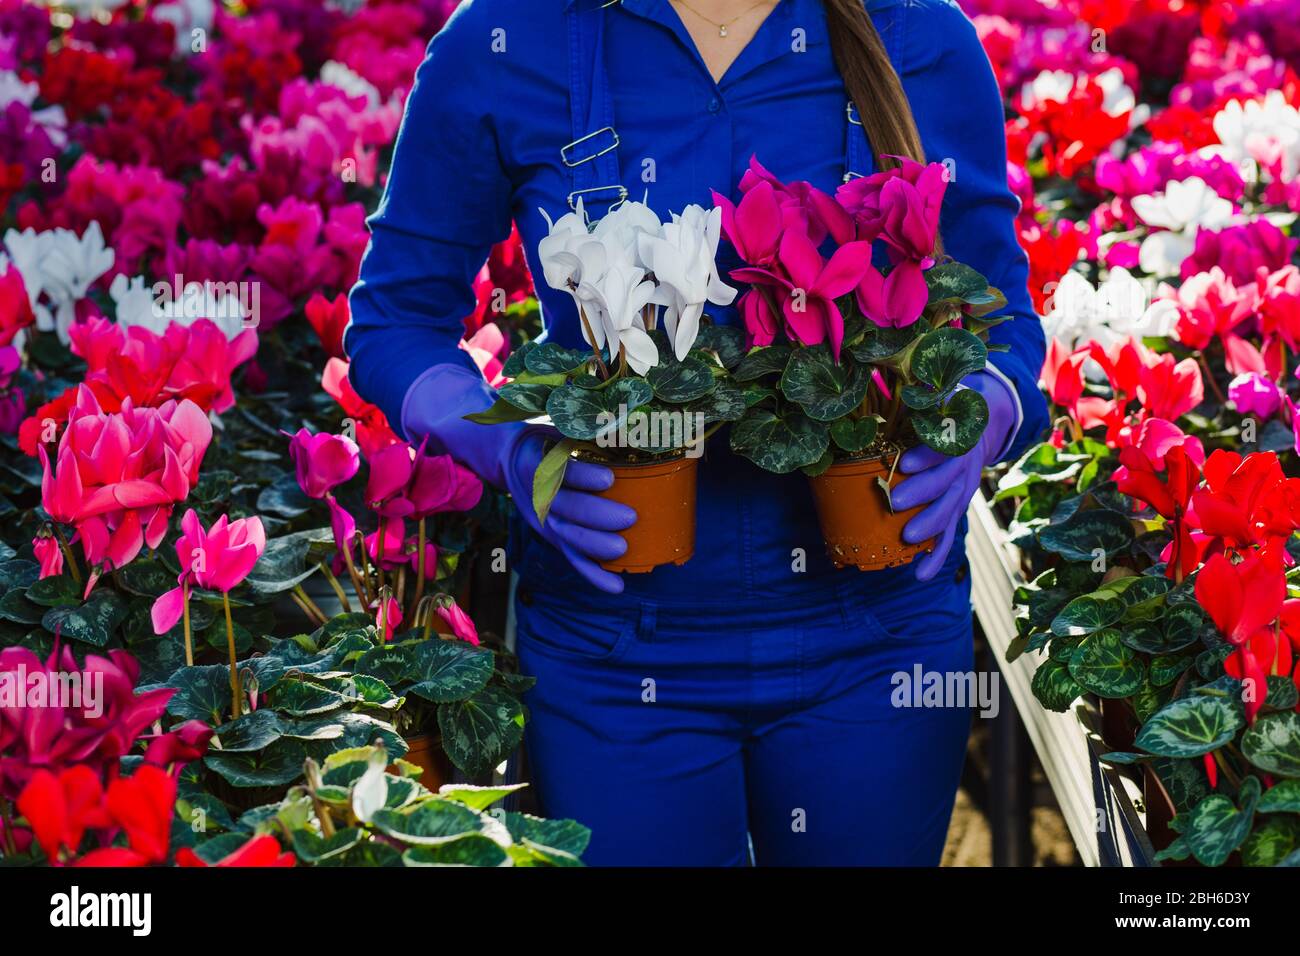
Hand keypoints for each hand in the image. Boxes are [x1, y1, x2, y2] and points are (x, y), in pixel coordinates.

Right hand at [402, 364, 635, 594]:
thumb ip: (580, 427)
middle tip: (630, 517)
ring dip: (594, 547)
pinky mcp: (549, 535)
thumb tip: (620, 421)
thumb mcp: (551, 424)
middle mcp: (533, 495)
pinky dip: (592, 574)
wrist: (501, 455)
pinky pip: (570, 558)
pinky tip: (616, 587)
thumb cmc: (538, 436)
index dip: (584, 477)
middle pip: (564, 509)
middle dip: (597, 516)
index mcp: (532, 463)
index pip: (559, 473)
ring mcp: (541, 519)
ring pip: (566, 537)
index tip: (611, 477)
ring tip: (623, 551)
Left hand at [891, 371, 1017, 581]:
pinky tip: (920, 574)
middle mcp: (965, 463)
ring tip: (907, 540)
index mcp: (961, 433)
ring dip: (931, 525)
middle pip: (948, 481)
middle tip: (897, 500)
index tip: (906, 461)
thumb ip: (928, 392)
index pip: (947, 444)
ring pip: (951, 509)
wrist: (986, 416)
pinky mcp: (958, 506)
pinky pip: (950, 533)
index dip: (928, 454)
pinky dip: (936, 555)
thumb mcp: (946, 388)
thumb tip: (903, 385)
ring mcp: (963, 488)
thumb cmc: (952, 402)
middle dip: (924, 491)